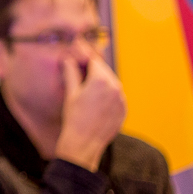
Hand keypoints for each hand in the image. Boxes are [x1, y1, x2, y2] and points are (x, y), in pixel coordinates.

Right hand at [54, 55, 125, 170]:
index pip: (94, 61)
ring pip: (111, 83)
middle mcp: (115, 87)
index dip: (85, 55)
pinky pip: (116, 95)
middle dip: (93, 68)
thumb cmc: (74, 117)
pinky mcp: (124, 109)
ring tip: (87, 84)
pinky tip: (96, 99)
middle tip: (81, 66)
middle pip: (104, 71)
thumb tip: (68, 60)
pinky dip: (107, 93)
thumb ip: (71, 73)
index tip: (79, 51)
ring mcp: (122, 99)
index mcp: (100, 80)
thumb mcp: (71, 93)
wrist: (84, 143)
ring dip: (101, 80)